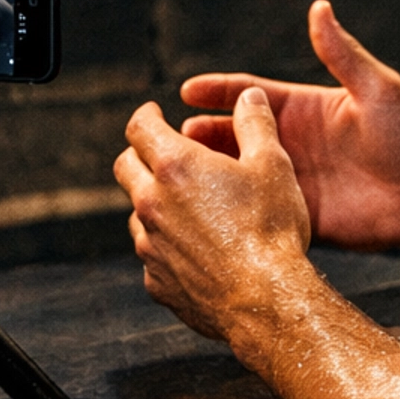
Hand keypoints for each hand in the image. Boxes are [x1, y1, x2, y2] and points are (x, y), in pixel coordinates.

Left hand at [114, 89, 311, 337]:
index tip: (154, 114)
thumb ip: (256, 124)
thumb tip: (250, 98)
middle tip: (161, 154)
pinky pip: (153, 255)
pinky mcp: (156, 280)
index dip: (146, 115)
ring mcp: (150, 245)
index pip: (140, 127)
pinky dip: (167, 245)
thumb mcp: (273, 165)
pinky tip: (196, 250)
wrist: (266, 300)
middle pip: (126, 167)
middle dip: (140, 154)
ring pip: (138, 212)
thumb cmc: (271, 230)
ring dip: (154, 203)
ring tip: (187, 207)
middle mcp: (152, 203)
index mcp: (176, 166)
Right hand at [179, 0, 399, 259]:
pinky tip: (200, 212)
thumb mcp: (377, 90)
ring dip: (207, 172)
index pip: (249, 95)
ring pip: (236, 174)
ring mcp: (290, 180)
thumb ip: (343, 55)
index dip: (217, 90)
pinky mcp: (296, 215)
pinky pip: (254, 210)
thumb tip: (319, 7)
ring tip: (176, 175)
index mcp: (303, 109)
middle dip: (198, 135)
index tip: (186, 90)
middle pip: (232, 134)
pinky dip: (227, 210)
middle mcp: (290, 143)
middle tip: (168, 139)